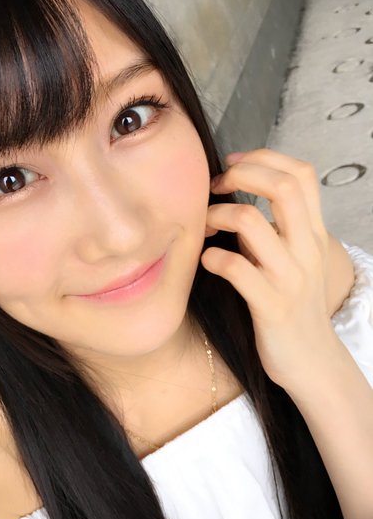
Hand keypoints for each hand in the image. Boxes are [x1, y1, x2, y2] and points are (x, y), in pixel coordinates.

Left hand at [202, 148, 342, 389]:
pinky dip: (212, 258)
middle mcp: (306, 249)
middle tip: (215, 188)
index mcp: (312, 233)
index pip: (301, 173)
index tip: (232, 163)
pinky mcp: (270, 306)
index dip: (264, 157)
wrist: (312, 360)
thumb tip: (239, 196)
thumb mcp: (295, 259)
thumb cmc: (293, 305)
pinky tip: (208, 261)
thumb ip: (277, 228)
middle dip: (240, 175)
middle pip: (281, 186)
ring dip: (217, 215)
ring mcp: (290, 277)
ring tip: (205, 227)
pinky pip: (235, 269)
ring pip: (251, 221)